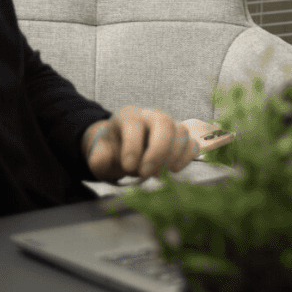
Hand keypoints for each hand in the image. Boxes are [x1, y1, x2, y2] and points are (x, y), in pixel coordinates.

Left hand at [81, 105, 197, 181]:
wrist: (122, 152)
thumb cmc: (112, 152)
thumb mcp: (99, 155)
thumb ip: (99, 157)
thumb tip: (103, 159)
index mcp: (128, 116)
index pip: (134, 124)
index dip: (132, 146)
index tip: (128, 167)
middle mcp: (151, 116)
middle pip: (164, 122)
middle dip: (158, 150)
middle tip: (146, 173)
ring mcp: (169, 126)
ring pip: (181, 131)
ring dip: (172, 156)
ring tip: (158, 174)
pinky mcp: (180, 140)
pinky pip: (192, 144)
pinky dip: (186, 158)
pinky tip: (172, 170)